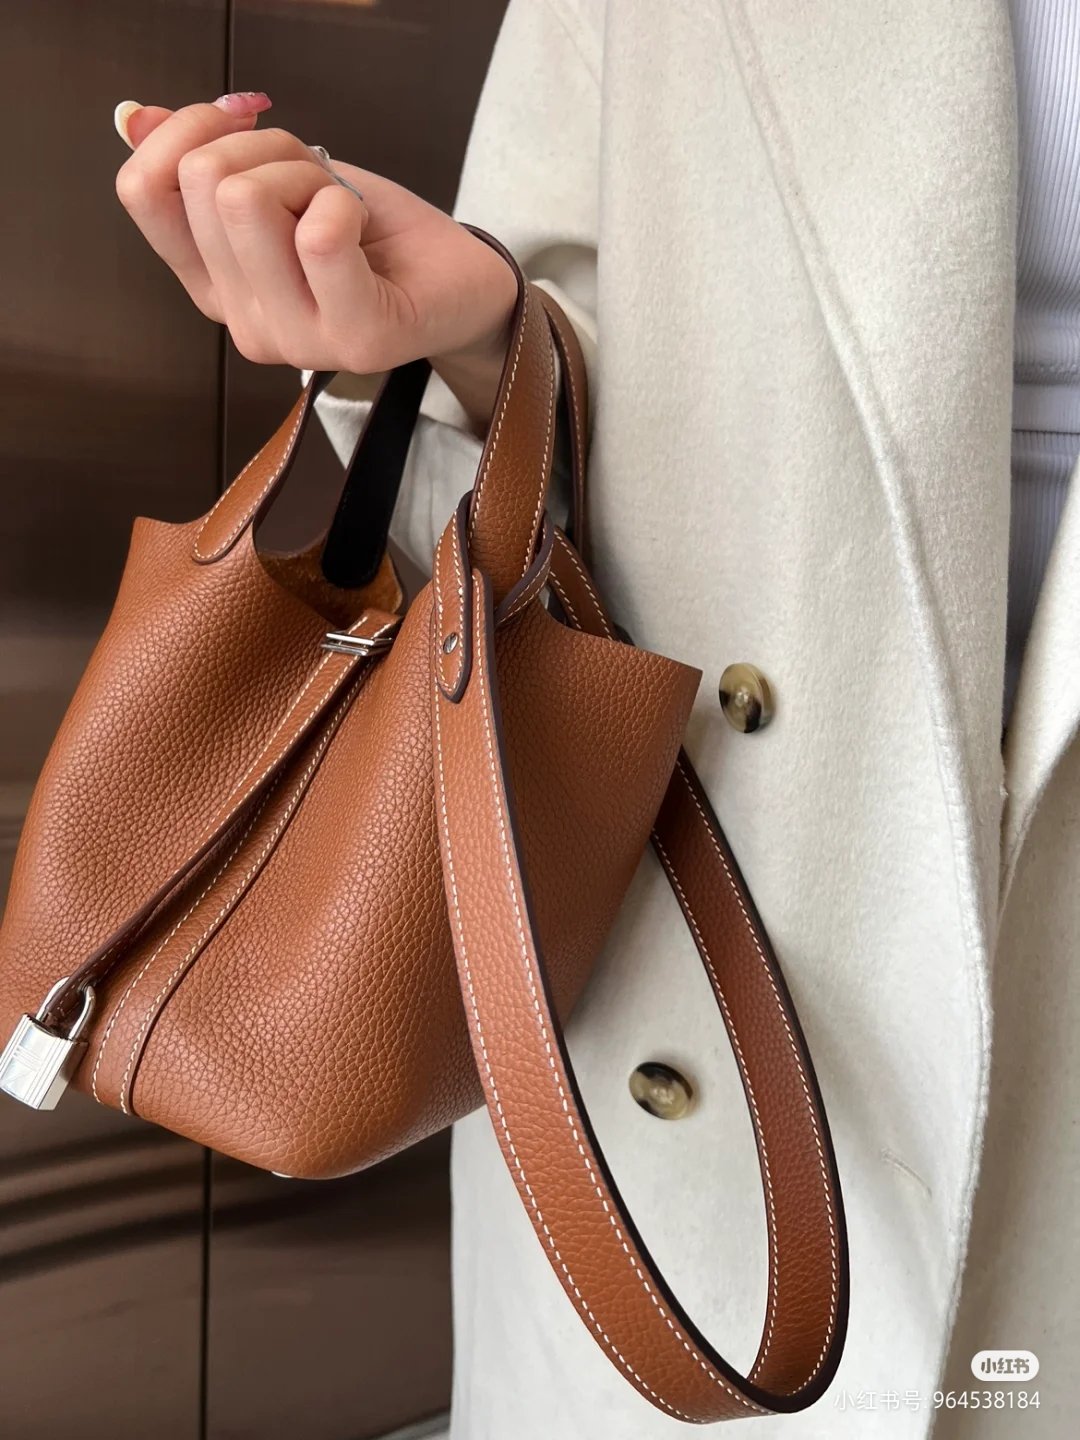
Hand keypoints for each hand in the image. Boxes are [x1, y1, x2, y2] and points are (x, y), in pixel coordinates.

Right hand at [113, 93, 517, 427]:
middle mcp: (243, 323)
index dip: (185, 129)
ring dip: (306, 175)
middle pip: (204, 183)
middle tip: (317, 182)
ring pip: (246, 200)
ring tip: (341, 207)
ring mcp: (295, 340)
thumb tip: (134, 120)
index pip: (142, 192)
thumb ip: (212, 161)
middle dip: (269, 149)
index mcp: (214, 286)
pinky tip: (364, 228)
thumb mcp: (285, 182)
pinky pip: (319, 236)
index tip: (245, 119)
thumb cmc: (376, 236)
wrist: (461, 283)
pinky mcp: (353, 340)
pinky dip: (345, 202)